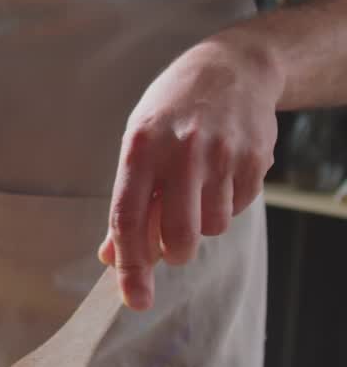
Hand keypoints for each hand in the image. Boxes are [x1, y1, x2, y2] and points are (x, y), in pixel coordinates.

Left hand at [99, 38, 281, 309]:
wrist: (232, 67)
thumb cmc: (174, 110)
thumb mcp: (139, 142)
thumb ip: (129, 200)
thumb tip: (110, 256)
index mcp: (141, 146)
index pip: (128, 218)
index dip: (130, 265)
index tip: (133, 298)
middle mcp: (182, 149)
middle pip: (178, 236)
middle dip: (173, 254)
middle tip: (172, 248)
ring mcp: (222, 154)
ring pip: (213, 228)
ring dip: (204, 224)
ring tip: (200, 189)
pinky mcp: (255, 158)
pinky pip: (240, 208)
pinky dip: (228, 203)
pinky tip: (223, 173)